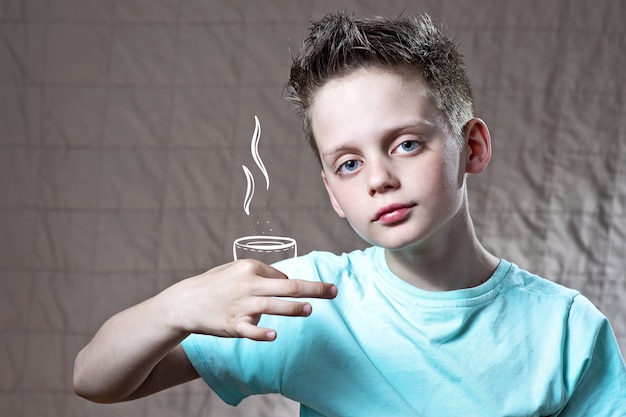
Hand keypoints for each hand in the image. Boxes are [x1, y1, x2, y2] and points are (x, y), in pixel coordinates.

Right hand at [161, 259, 337, 341]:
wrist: (185, 302)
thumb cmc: (215, 284)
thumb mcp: (236, 270)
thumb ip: (261, 274)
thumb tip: (286, 282)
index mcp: (251, 268)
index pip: (282, 278)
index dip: (290, 289)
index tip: (290, 296)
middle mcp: (249, 285)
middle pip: (288, 287)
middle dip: (314, 289)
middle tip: (334, 291)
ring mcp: (241, 305)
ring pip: (273, 306)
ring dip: (293, 308)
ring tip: (310, 310)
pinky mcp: (232, 324)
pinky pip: (250, 330)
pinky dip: (261, 333)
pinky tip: (274, 336)